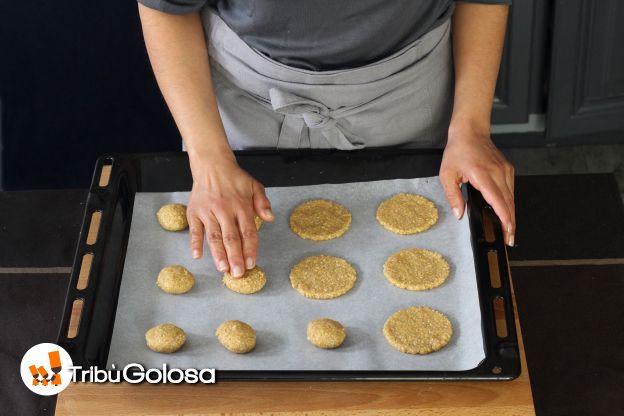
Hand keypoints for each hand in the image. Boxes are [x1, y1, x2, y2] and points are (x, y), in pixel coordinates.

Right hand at [186, 155, 273, 276]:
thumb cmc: (235, 179)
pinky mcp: (194, 212)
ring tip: (222, 268)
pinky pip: (194, 230)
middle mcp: (224, 210)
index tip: (251, 263)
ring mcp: (208, 211)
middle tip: (238, 273)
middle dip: (235, 257)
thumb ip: (263, 203)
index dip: (250, 249)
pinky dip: (194, 243)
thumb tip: (270, 218)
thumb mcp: (254, 186)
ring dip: (218, 254)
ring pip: (214, 236)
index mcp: (241, 205)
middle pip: (231, 237)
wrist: (212, 165)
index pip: (247, 231)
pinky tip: (197, 256)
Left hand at [440, 125, 515, 245]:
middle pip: (509, 203)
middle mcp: (498, 173)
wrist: (470, 132)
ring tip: (508, 230)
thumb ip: (453, 196)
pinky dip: (509, 203)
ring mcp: (505, 171)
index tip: (508, 232)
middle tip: (509, 240)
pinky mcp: (508, 169)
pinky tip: (505, 212)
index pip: (498, 201)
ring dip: (511, 214)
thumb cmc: (457, 152)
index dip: (505, 219)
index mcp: (482, 175)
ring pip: (511, 198)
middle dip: (510, 223)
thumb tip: (460, 214)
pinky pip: (510, 190)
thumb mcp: (447, 174)